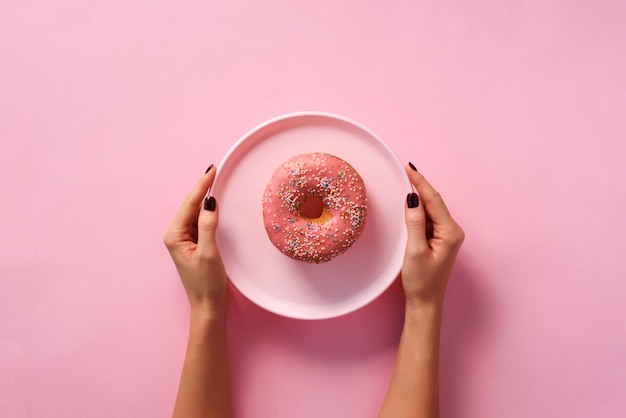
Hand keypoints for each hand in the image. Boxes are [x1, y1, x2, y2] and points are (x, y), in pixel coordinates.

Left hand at [163, 166, 228, 318]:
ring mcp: (184, 240)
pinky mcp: (194, 245)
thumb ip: (208, 225)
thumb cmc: (207, 283)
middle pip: (190, 206)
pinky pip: (199, 222)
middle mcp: (176, 235)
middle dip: (201, 188)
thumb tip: (209, 202)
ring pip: (194, 212)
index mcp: (175, 235)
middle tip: (214, 170)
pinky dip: (207, 211)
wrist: (208, 306)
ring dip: (204, 198)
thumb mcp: (209, 252)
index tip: (212, 170)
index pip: (189, 204)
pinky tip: (213, 204)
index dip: (201, 186)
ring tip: (214, 181)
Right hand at [401, 164, 464, 306]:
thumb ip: (414, 222)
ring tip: (404, 183)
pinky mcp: (440, 240)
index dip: (420, 182)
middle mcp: (452, 231)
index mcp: (450, 232)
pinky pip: (428, 219)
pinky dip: (418, 211)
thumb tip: (412, 198)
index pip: (434, 199)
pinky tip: (409, 206)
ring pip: (431, 209)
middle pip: (434, 202)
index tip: (408, 167)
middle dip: (419, 186)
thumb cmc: (421, 281)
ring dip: (418, 199)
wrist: (426, 302)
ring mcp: (447, 235)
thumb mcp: (415, 250)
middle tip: (404, 170)